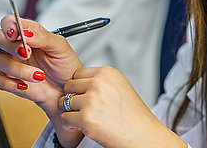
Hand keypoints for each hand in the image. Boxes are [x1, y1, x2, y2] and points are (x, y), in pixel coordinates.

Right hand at [0, 15, 84, 145]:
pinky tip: (25, 85)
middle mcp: (17, 47)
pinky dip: (9, 83)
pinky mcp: (8, 80)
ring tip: (39, 75)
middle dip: (10, 46)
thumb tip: (26, 32)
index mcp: (30, 34)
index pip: (10, 22)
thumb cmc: (66, 66)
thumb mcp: (60, 47)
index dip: (9, 25)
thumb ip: (43, 37)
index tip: (16, 34)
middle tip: (27, 53)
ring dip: (19, 69)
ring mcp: (12, 63)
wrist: (68, 90)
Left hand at [59, 67, 186, 147]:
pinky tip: (80, 126)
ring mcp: (92, 100)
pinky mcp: (86, 118)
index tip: (82, 94)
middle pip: (69, 86)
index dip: (78, 86)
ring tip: (81, 118)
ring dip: (70, 112)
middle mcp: (98, 83)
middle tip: (78, 108)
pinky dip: (69, 124)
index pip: (78, 74)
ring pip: (64, 103)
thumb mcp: (120, 87)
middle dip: (71, 98)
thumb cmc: (133, 114)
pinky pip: (65, 118)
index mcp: (107, 73)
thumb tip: (80, 83)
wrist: (142, 133)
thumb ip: (101, 81)